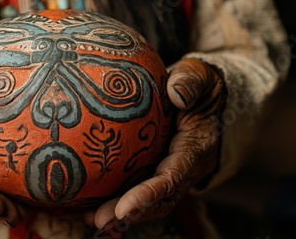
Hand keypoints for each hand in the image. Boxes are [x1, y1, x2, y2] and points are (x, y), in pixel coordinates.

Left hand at [88, 58, 225, 234]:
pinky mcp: (159, 168)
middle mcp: (187, 166)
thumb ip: (190, 82)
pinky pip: (141, 187)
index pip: (173, 177)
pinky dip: (119, 198)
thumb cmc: (198, 83)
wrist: (204, 95)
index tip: (125, 206)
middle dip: (130, 211)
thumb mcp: (199, 75)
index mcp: (197, 147)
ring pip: (149, 199)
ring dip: (121, 211)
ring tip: (90, 218)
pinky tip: (91, 202)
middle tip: (99, 220)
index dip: (149, 194)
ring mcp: (173, 170)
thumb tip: (177, 94)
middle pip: (159, 198)